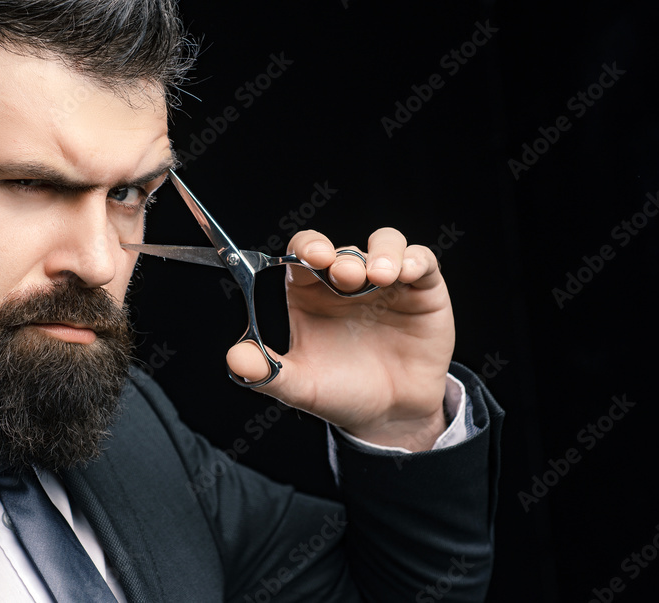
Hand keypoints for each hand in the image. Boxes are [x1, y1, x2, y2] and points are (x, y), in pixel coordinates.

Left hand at [226, 228, 453, 450]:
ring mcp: (385, 282)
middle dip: (341, 255)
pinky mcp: (422, 290)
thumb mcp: (301, 387)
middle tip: (344, 276)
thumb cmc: (342, 394)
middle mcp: (346, 282)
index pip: (304, 252)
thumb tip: (236, 358)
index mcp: (311, 293)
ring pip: (384, 242)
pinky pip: (420, 260)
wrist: (391, 417)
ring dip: (381, 252)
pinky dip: (413, 259)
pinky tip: (404, 273)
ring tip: (379, 277)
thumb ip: (267, 373)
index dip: (308, 247)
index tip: (312, 257)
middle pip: (342, 247)